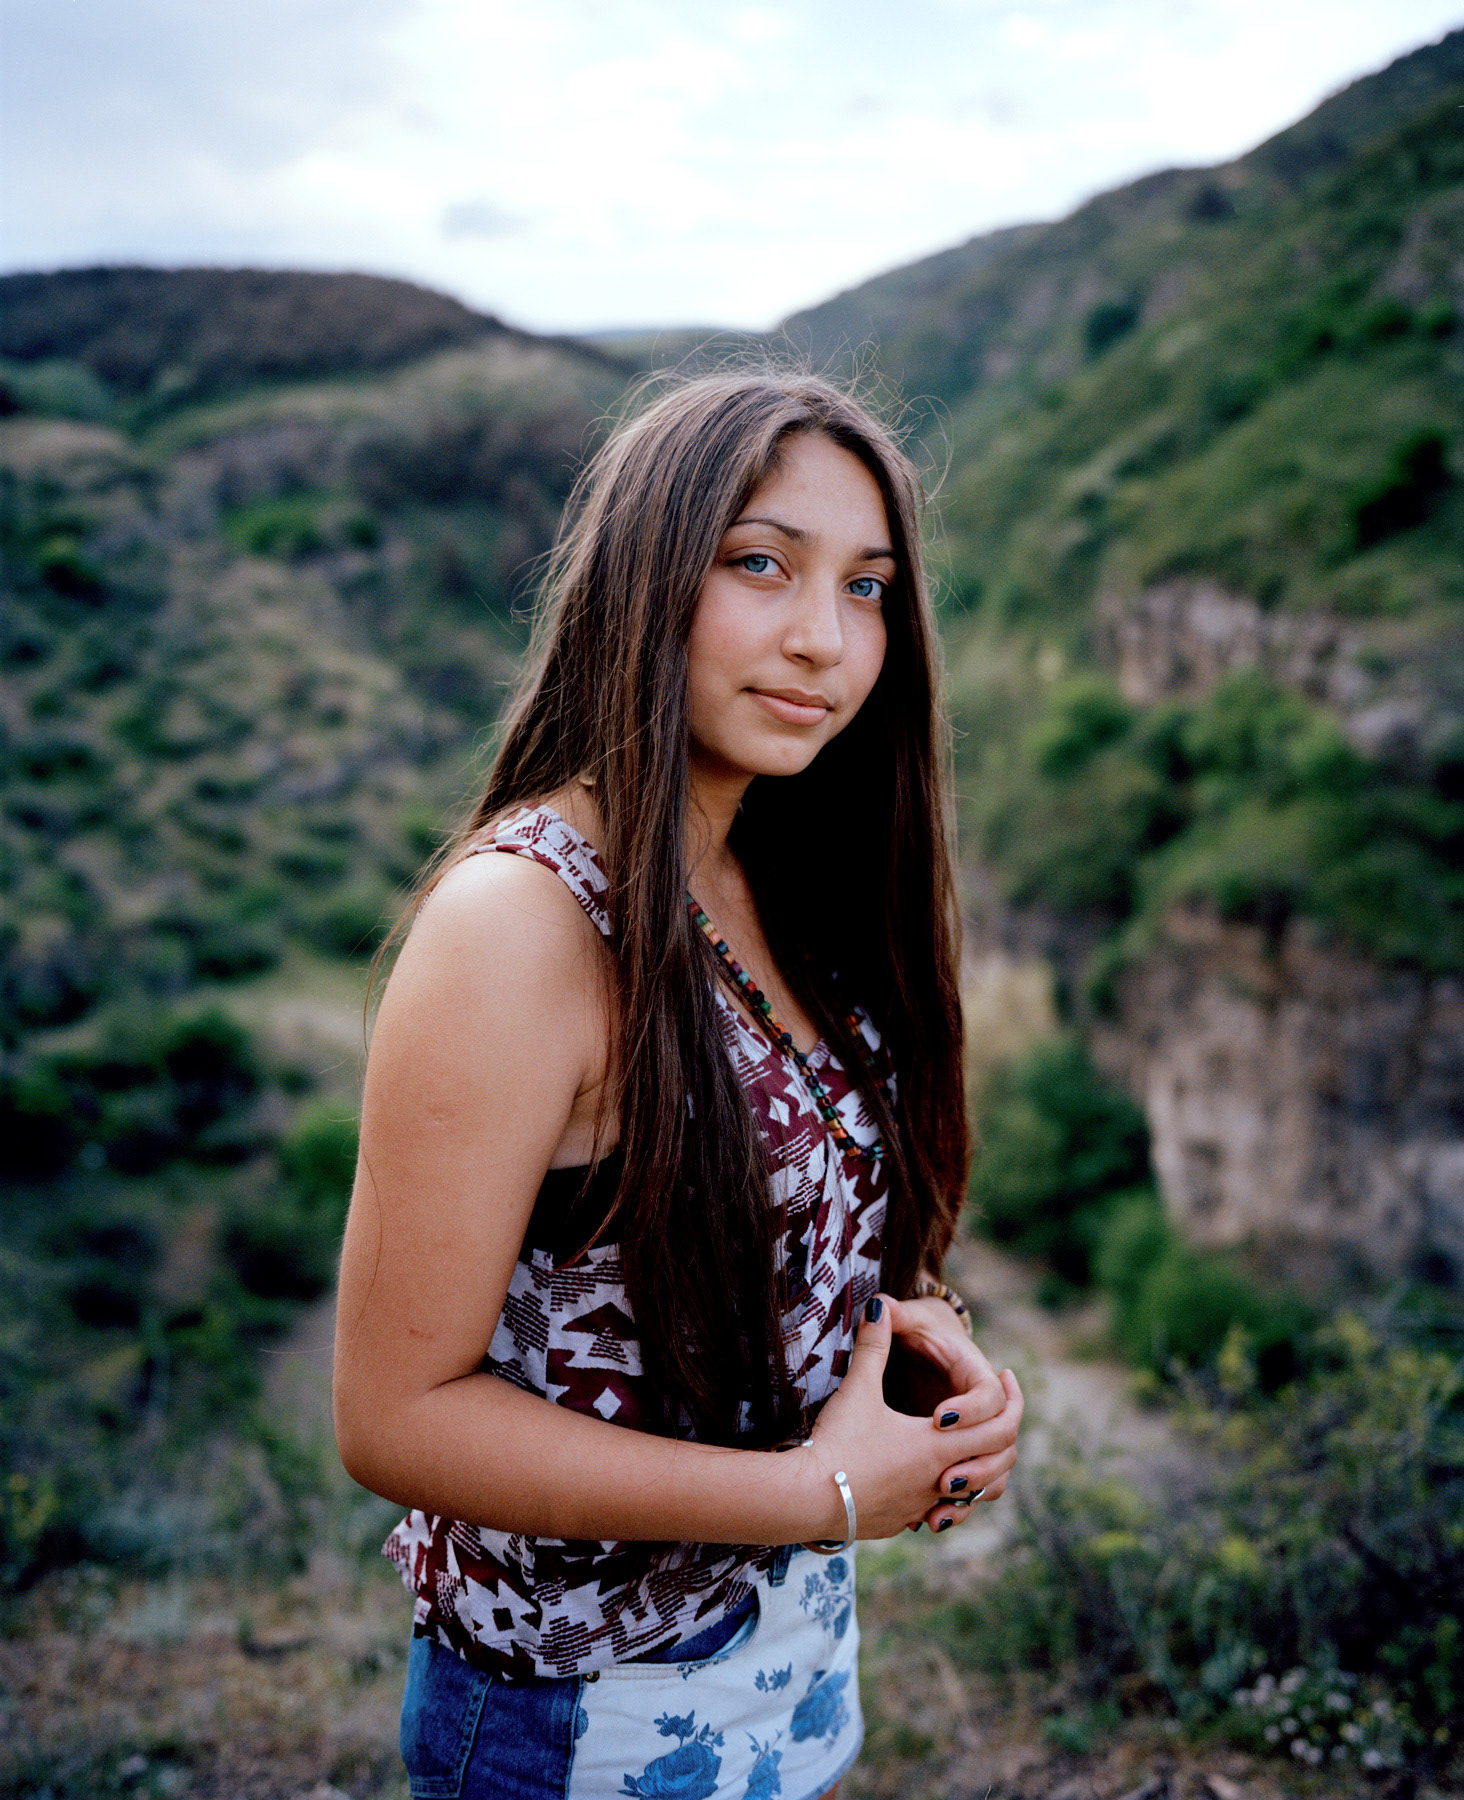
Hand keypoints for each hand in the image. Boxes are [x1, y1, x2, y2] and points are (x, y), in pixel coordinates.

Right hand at [801, 1297, 1021, 1542]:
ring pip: (971, 1494)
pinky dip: (943, 1493)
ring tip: (970, 1446)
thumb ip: (873, 1346)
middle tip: (1004, 1411)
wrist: (805, 1500)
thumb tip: (877, 1305)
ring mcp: (920, 1506)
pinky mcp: (899, 1521)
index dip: (1011, 1403)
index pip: (999, 1429)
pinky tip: (927, 1476)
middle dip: (1005, 1437)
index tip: (1008, 1377)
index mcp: (937, 1446)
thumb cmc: (837, 1443)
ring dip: (977, 1470)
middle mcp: (939, 1481)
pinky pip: (936, 1509)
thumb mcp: (858, 1390)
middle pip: (997, 1463)